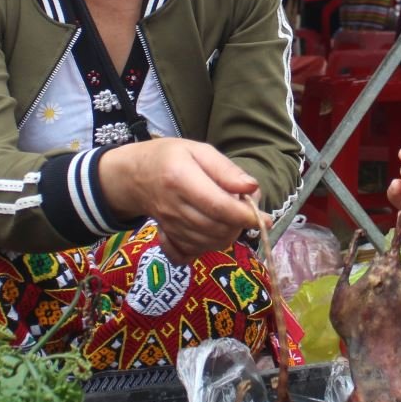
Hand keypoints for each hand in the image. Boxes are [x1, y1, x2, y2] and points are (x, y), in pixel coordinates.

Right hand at [99, 139, 261, 263]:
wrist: (135, 175)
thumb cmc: (170, 157)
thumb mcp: (198, 150)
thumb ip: (226, 170)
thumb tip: (252, 188)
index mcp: (180, 179)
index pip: (218, 206)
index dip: (245, 216)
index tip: (265, 218)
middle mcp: (174, 207)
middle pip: (216, 228)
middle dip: (240, 224)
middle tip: (246, 210)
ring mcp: (170, 225)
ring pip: (210, 243)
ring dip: (229, 234)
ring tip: (231, 215)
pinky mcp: (169, 237)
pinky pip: (196, 251)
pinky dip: (213, 244)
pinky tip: (215, 229)